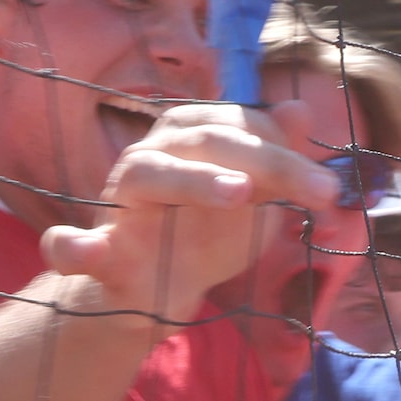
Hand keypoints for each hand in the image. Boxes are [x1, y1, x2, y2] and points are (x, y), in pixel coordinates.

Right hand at [41, 101, 336, 320]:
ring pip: (150, 175)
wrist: (154, 292)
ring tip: (240, 193)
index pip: (244, 128)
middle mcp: (152, 155)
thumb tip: (302, 108)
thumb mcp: (250, 197)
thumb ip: (274, 158)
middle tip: (321, 192)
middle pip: (209, 141)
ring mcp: (120, 200)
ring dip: (196, 181)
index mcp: (189, 135)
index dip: (289, 157)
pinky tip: (84, 253)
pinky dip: (70, 247)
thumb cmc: (204, 233)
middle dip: (267, 163)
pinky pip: (69, 245)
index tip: (331, 192)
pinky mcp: (95, 250)